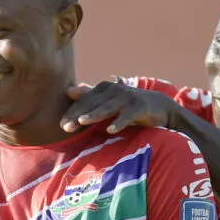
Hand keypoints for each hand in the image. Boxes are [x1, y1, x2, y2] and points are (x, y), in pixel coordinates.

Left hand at [61, 78, 179, 134]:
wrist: (158, 106)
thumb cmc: (128, 105)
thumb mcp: (108, 100)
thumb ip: (90, 96)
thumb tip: (69, 91)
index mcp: (103, 89)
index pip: (83, 101)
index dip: (71, 112)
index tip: (61, 125)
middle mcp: (113, 90)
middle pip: (92, 104)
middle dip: (77, 114)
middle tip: (65, 127)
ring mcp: (127, 97)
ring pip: (107, 107)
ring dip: (95, 114)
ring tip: (82, 121)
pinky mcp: (139, 106)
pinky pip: (128, 115)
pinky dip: (120, 122)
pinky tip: (110, 130)